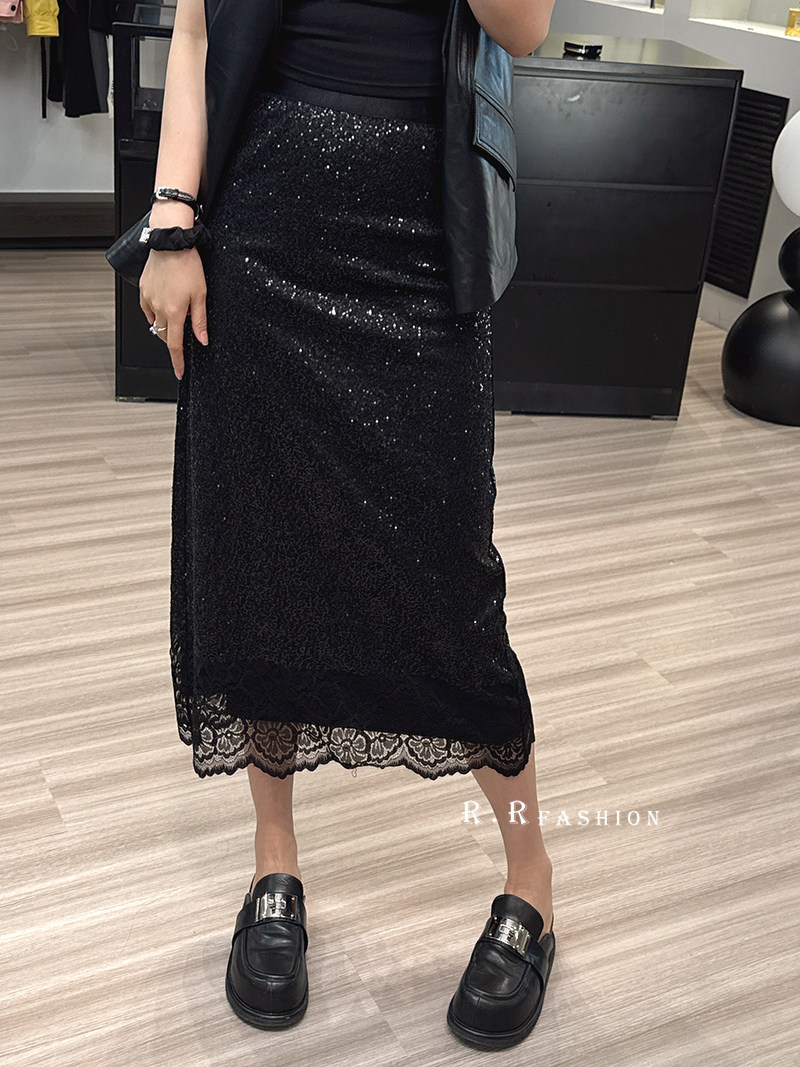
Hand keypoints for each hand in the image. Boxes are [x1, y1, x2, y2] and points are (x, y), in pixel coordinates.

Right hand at [139, 245, 208, 379]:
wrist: (171, 243)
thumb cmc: (187, 265)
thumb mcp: (201, 295)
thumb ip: (200, 320)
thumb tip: (202, 339)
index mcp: (174, 312)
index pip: (175, 345)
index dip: (178, 361)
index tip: (179, 372)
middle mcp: (158, 308)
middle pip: (164, 335)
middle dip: (173, 340)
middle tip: (183, 333)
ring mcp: (148, 299)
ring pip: (155, 322)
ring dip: (165, 325)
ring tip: (176, 311)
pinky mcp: (143, 291)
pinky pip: (148, 310)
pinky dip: (156, 313)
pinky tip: (164, 305)